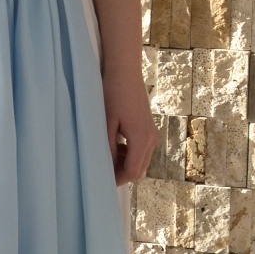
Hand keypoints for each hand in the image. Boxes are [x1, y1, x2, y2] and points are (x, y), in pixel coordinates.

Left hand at [102, 64, 157, 185]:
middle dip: (122, 173)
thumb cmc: (112, 94)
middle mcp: (151, 139)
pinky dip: (130, 153)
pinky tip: (115, 146)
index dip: (117, 180)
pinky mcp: (149, 127)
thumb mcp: (107, 123)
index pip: (132, 172)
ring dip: (126, 164)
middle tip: (103, 172)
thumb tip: (106, 167)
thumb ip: (108, 147)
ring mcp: (152, 133)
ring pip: (141, 160)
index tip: (102, 181)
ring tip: (106, 157)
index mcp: (141, 139)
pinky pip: (142, 149)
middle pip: (139, 169)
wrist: (124, 71)